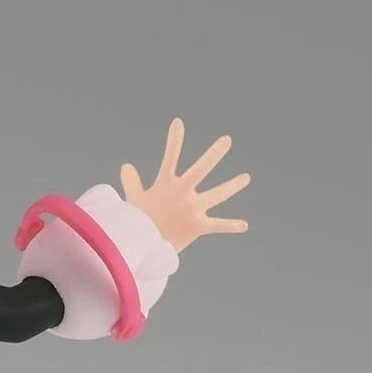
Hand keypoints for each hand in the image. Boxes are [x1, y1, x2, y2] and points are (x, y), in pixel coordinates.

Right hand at [120, 120, 248, 251]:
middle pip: (201, 169)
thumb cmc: (137, 224)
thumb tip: (126, 166)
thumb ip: (132, 182)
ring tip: (245, 178)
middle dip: (214, 154)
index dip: (174, 140)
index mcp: (166, 185)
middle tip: (227, 140)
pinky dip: (230, 226)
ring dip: (232, 186)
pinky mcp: (197, 226)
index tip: (178, 122)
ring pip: (217, 194)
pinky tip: (244, 225)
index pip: (170, 157)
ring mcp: (192, 209)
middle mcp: (182, 194)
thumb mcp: (133, 200)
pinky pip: (217, 225)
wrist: (142, 249)